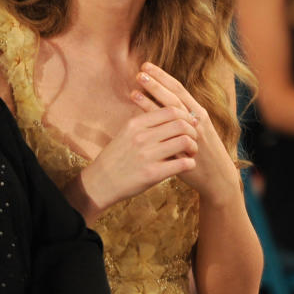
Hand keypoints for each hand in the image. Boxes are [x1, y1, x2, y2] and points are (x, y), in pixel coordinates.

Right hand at [75, 101, 197, 216]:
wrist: (100, 182)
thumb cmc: (116, 157)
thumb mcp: (126, 133)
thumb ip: (145, 123)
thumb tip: (170, 114)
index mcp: (136, 124)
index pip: (170, 111)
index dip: (185, 116)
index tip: (188, 124)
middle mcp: (142, 137)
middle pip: (181, 124)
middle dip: (192, 131)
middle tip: (192, 140)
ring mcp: (147, 155)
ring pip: (185, 142)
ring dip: (193, 147)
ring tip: (190, 153)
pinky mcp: (152, 173)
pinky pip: (183, 164)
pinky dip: (190, 164)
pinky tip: (187, 165)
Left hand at [132, 63, 240, 208]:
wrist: (217, 178)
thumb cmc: (204, 155)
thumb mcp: (194, 133)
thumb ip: (180, 121)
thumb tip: (160, 108)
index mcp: (198, 112)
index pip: (179, 89)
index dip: (163, 77)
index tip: (147, 66)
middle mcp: (196, 118)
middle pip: (175, 95)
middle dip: (157, 81)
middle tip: (140, 70)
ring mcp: (193, 131)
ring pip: (172, 109)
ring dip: (154, 96)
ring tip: (136, 86)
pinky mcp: (188, 145)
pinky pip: (169, 130)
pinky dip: (156, 120)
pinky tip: (141, 115)